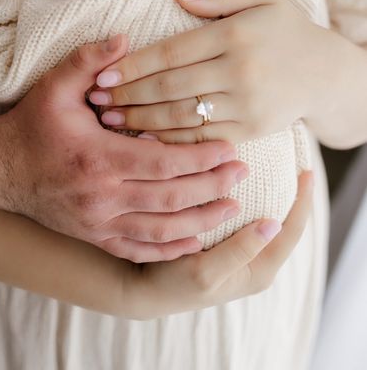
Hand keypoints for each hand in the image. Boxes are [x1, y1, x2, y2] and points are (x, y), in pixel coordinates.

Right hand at [0, 34, 247, 261]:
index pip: (165, 162)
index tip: (230, 149)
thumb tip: (123, 39)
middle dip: (212, 187)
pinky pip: (138, 251)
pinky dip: (169, 250)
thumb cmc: (32, 125)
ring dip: (201, 221)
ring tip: (230, 207)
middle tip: (241, 174)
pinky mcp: (93, 236)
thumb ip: (88, 60)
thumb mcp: (54, 87)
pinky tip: (193, 242)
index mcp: (98, 157)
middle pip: (172, 199)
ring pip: (161, 230)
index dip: (201, 157)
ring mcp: (98, 222)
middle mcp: (102, 196)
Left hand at [89, 0, 325, 143]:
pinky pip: (202, 137)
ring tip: (110, 120)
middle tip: (95, 100)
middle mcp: (238, 70)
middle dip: (127, 95)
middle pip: (169, 86)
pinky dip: (170, 140)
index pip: (171, 52)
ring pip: (181, 116)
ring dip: (140, 120)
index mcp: (234, 34)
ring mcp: (245, 104)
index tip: (102, 74)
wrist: (325, 72)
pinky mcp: (251, 129)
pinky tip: (144, 138)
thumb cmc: (286, 30)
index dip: (132, 65)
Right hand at [125, 171, 312, 318]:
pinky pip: (250, 221)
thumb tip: (274, 223)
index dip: (302, 201)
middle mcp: (256, 264)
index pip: (292, 231)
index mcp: (259, 271)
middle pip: (286, 226)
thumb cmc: (174, 284)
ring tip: (278, 168)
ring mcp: (244, 257)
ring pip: (268, 221)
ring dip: (276, 197)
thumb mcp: (206, 270)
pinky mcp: (230, 249)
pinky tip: (247, 182)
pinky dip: (254, 200)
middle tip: (295, 164)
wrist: (147, 291)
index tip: (307, 171)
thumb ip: (240, 249)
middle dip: (293, 196)